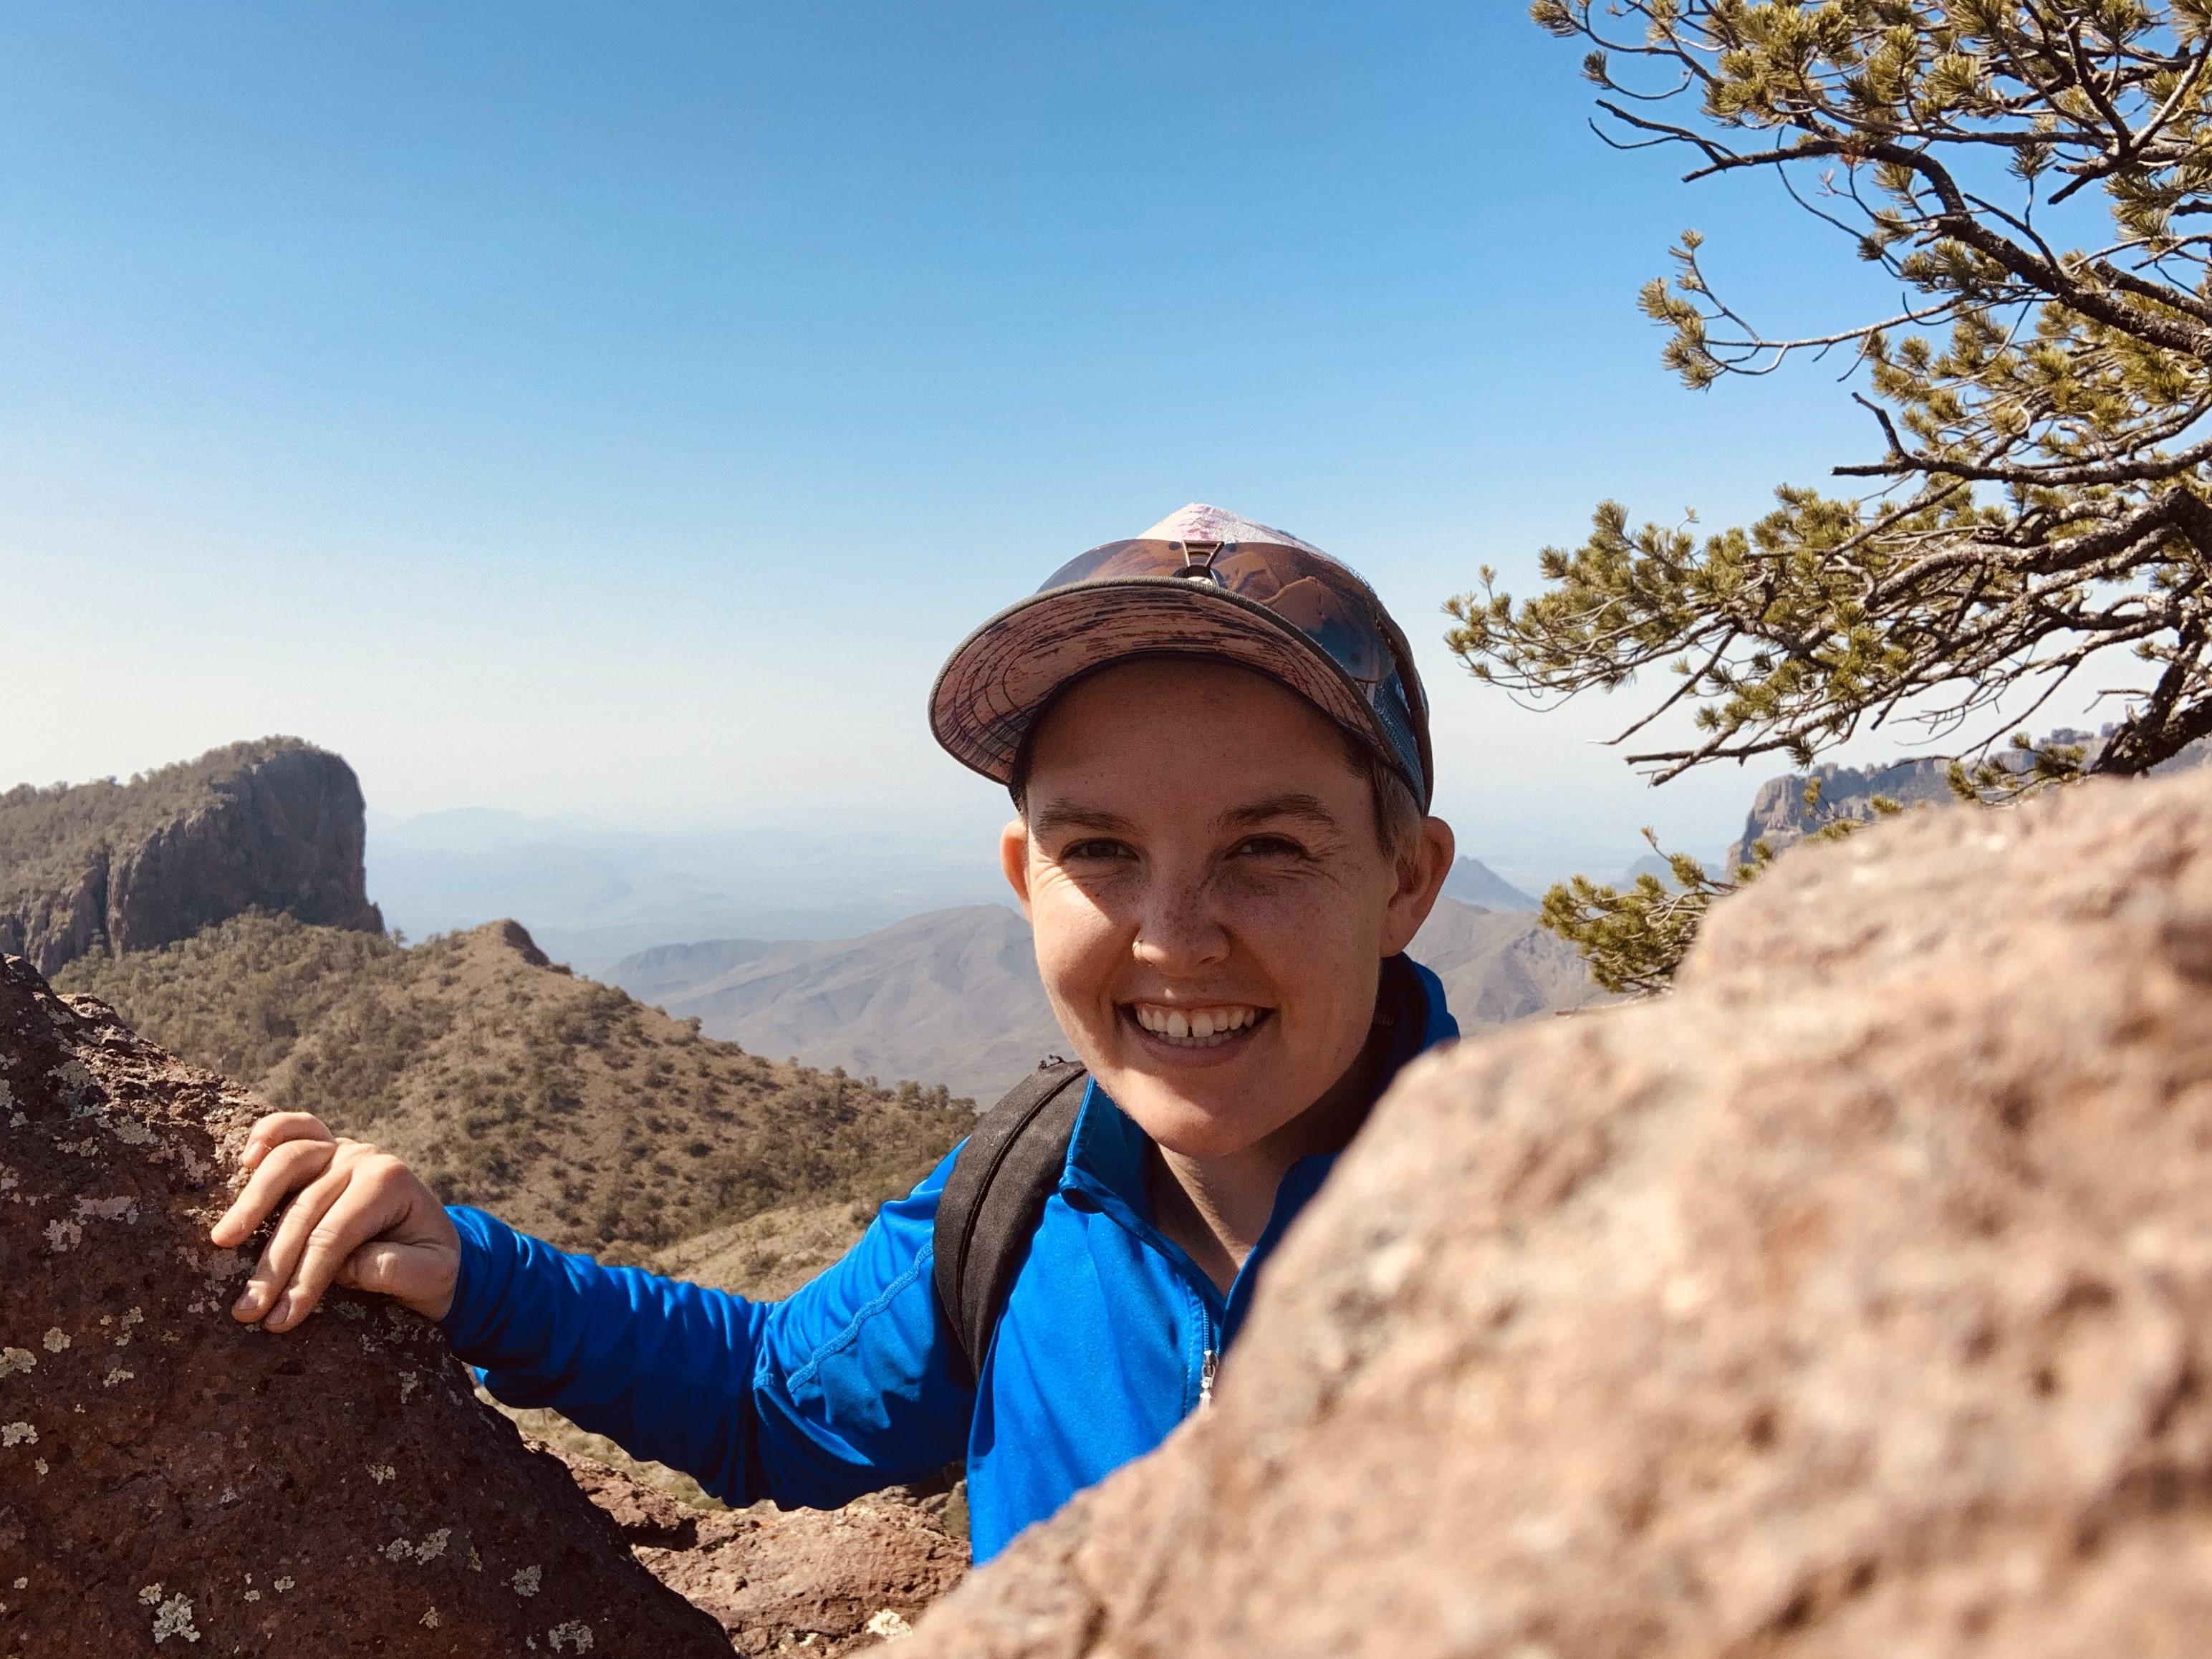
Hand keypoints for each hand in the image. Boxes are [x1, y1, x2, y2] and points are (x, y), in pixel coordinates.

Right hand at [209, 1112, 460, 1331]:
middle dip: (272, 1264)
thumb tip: (342, 1268)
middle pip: (304, 1208)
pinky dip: (268, 1134)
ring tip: (221, 1241)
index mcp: (391, 1185)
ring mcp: (342, 1148)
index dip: (304, 1278)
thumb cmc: (431, 1264)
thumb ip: (396, 1271)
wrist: (435, 1244)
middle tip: (245, 1310)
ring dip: (251, 1204)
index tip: (279, 1319)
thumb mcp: (433, 1277)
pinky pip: (294, 1129)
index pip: (335, 1234)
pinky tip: (244, 1161)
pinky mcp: (324, 1148)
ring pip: (287, 1164)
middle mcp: (365, 1158)